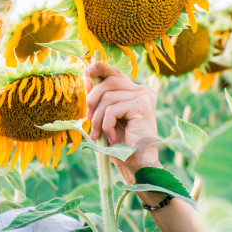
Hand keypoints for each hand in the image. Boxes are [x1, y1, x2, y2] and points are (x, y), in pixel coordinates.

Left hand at [84, 62, 160, 181]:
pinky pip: (112, 109)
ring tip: (100, 134)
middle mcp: (143, 90)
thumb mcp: (105, 115)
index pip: (115, 73)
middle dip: (93, 101)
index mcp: (135, 91)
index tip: (87, 71)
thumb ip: (100, 97)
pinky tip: (112, 137)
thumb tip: (87, 75)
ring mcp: (145, 97)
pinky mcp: (143, 106)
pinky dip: (106, 125)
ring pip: (108, 97)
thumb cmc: (119, 142)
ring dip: (98, 118)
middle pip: (108, 82)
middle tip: (89, 119)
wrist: (135, 163)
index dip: (100, 68)